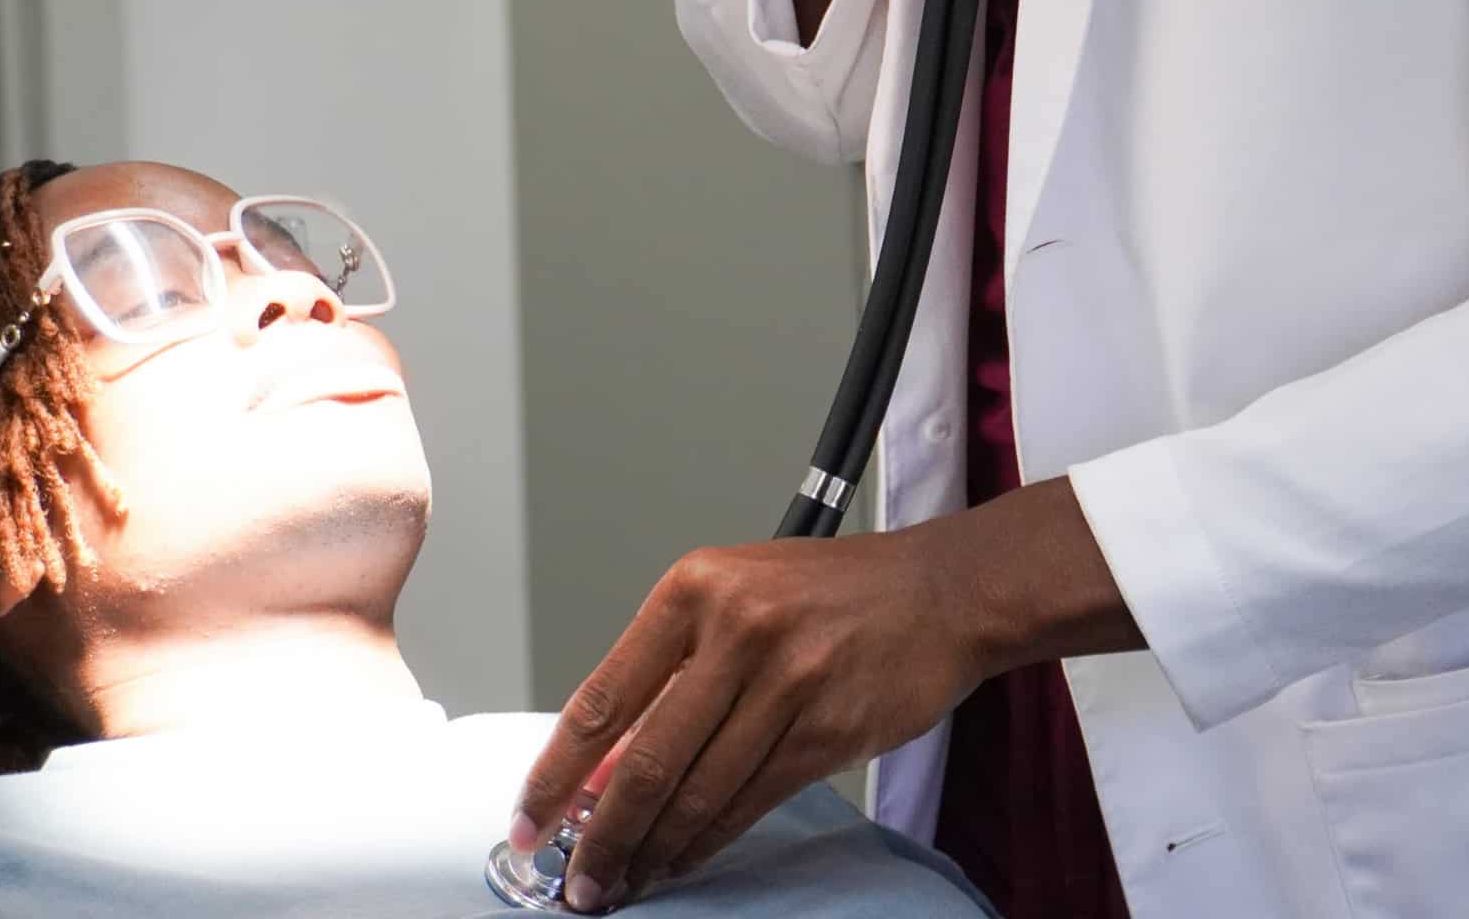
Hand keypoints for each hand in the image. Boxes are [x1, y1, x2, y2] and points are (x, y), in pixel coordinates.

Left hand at [507, 481, 1141, 910]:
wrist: (938, 590)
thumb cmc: (832, 591)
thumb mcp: (737, 594)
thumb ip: (670, 668)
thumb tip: (599, 763)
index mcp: (696, 586)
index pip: (604, 695)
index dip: (557, 772)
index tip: (529, 820)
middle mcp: (737, 627)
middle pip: (644, 760)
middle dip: (599, 835)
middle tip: (575, 880)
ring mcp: (785, 679)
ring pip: (695, 793)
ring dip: (651, 852)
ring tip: (623, 882)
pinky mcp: (825, 729)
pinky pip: (747, 804)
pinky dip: (706, 844)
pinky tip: (683, 861)